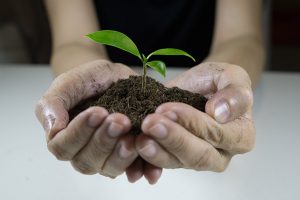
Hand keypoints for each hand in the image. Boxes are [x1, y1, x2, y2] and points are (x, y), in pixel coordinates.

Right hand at [35, 60, 139, 177]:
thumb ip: (54, 103)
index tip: (98, 112)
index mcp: (65, 136)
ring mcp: (107, 156)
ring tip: (133, 137)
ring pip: (110, 168)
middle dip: (103, 141)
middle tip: (119, 120)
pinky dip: (142, 166)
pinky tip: (149, 159)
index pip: (63, 146)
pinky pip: (134, 168)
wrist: (116, 77)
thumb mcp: (70, 82)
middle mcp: (85, 151)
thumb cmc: (90, 80)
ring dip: (121, 154)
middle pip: (87, 161)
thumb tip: (53, 130)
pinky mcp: (129, 156)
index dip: (79, 133)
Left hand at [136, 62, 254, 171]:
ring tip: (140, 137)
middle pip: (198, 155)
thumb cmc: (218, 81)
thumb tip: (220, 113)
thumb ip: (235, 93)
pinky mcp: (175, 156)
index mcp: (240, 136)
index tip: (170, 109)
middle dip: (172, 139)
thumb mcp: (232, 77)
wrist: (200, 85)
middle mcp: (220, 153)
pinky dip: (147, 160)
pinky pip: (161, 163)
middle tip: (151, 123)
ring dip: (157, 151)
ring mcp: (195, 157)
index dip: (193, 124)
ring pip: (177, 162)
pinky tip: (135, 151)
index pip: (217, 135)